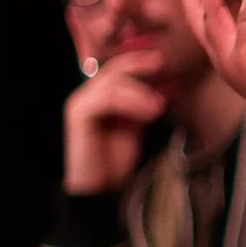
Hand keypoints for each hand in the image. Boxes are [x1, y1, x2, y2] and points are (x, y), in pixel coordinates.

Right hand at [62, 50, 167, 193]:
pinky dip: (131, 102)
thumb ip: (144, 104)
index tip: (165, 60)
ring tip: (160, 105)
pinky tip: (150, 113)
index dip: (140, 60)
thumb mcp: (137, 124)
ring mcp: (80, 104)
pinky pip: (106, 99)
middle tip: (163, 63)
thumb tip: (166, 85)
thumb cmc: (117, 158)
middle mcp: (87, 96)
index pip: (118, 68)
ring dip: (140, 91)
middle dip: (140, 64)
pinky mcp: (79, 115)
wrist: (101, 187)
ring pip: (111, 82)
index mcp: (99, 96)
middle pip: (113, 69)